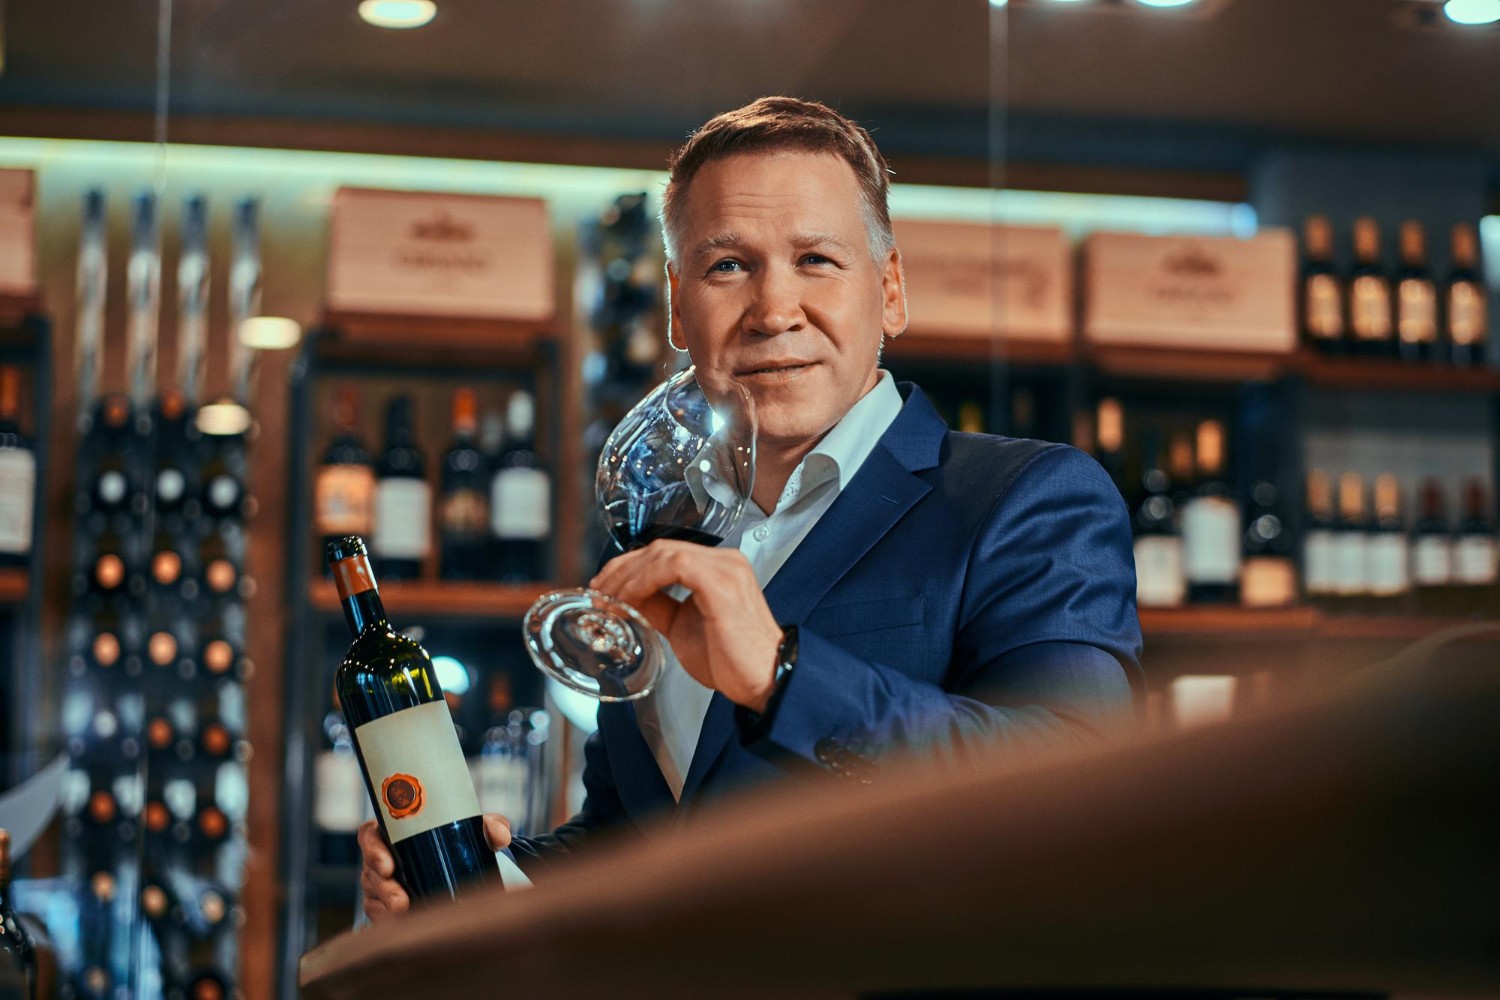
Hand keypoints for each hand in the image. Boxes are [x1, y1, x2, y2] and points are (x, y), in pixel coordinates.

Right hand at [357, 813, 511, 923]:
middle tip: (400, 900)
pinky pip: (379, 917)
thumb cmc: (461, 839)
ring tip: (405, 914)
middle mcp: (382, 858)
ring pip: (373, 898)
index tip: (388, 865)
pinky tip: (404, 927)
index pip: (369, 836)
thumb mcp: (476, 829)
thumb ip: (491, 826)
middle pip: (371, 872)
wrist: (465, 866)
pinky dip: (389, 922)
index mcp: (394, 832)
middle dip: (383, 888)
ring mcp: (380, 885)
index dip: (372, 850)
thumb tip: (500, 836)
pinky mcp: (385, 907)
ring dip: (387, 909)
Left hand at [589, 540, 781, 711]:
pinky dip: (644, 580)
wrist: (766, 682)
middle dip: (620, 570)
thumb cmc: (732, 661)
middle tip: (597, 595)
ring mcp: (725, 568)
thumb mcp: (682, 629)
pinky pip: (673, 565)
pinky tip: (630, 600)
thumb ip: (658, 608)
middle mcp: (724, 561)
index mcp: (717, 569)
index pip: (663, 553)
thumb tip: (627, 601)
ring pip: (662, 552)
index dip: (627, 568)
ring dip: (628, 576)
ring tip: (609, 601)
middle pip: (658, 548)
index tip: (603, 589)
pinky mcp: (721, 583)